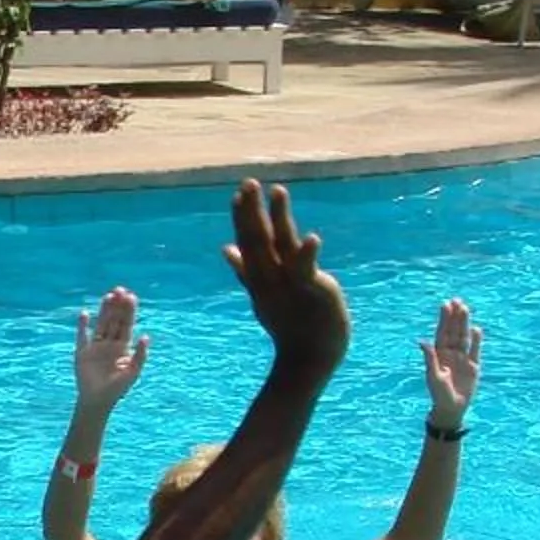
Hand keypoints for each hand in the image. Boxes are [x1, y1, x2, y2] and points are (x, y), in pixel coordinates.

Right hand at [73, 288, 147, 411]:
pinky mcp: (82, 352)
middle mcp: (110, 343)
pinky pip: (82, 336)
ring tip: (108, 296)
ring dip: (104, 310)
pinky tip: (85, 314)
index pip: (126, 324)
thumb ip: (140, 355)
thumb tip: (146, 336)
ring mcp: (95, 347)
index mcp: (123, 347)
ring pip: (101, 324)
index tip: (131, 296)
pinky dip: (82, 326)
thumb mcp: (132, 372)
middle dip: (117, 306)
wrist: (98, 401)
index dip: (129, 310)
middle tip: (120, 290)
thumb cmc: (117, 389)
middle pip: (114, 320)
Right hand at [221, 181, 347, 367]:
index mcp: (259, 277)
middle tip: (248, 183)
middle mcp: (269, 278)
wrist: (308, 355)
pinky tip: (312, 238)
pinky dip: (308, 255)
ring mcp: (288, 284)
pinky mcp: (311, 291)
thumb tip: (226, 248)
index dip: (242, 218)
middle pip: (257, 240)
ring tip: (277, 191)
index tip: (237, 193)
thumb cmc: (289, 324)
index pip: (247, 242)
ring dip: (277, 218)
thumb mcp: (262, 294)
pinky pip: (306, 271)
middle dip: (251, 211)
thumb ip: (244, 269)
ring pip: (278, 247)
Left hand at [419, 297, 480, 426]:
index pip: (442, 332)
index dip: (444, 319)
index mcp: (439, 354)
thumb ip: (430, 358)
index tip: (445, 304)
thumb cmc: (438, 393)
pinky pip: (475, 350)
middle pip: (454, 331)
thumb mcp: (433, 376)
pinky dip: (477, 340)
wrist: (452, 407)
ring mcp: (463, 358)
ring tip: (465, 309)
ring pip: (464, 337)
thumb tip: (423, 341)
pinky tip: (477, 329)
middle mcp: (451, 353)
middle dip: (455, 317)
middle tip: (457, 300)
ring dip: (465, 323)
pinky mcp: (474, 365)